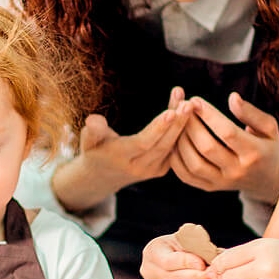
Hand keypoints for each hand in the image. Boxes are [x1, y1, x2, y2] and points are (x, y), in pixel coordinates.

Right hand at [56, 106, 185, 207]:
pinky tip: (187, 110)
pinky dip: (181, 129)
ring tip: (190, 102)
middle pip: (163, 144)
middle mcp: (140, 167)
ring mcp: (153, 170)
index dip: (158, 129)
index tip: (171, 112)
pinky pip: (175, 147)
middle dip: (177, 123)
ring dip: (182, 123)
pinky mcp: (162, 168)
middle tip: (189, 103)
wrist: (104, 176)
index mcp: (121, 158)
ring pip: (171, 145)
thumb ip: (92, 131)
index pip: (143, 143)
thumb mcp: (88, 141)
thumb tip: (93, 119)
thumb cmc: (95, 150)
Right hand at [140, 234, 212, 278]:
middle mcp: (148, 268)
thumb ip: (195, 248)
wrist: (180, 257)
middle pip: (170, 277)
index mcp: (153, 250)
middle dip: (193, 277)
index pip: (167, 261)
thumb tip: (208, 261)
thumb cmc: (184, 246)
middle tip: (210, 276)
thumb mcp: (187, 240)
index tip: (202, 264)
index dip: (185, 263)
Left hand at [168, 91, 278, 198]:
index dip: (209, 115)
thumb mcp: (269, 127)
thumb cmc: (267, 146)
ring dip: (180, 140)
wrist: (268, 180)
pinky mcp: (210, 187)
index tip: (195, 100)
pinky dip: (176, 158)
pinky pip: (186, 176)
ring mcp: (222, 182)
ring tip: (177, 121)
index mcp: (254, 153)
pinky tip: (175, 140)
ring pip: (193, 163)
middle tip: (183, 107)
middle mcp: (237, 170)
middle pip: (207, 147)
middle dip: (191, 124)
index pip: (227, 132)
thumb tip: (233, 97)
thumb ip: (251, 113)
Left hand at [209, 237, 278, 278]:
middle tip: (243, 273)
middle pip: (229, 277)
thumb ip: (243, 253)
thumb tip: (214, 267)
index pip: (227, 259)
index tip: (216, 267)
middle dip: (230, 276)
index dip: (218, 264)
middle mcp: (265, 269)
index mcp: (264, 249)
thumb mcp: (272, 245)